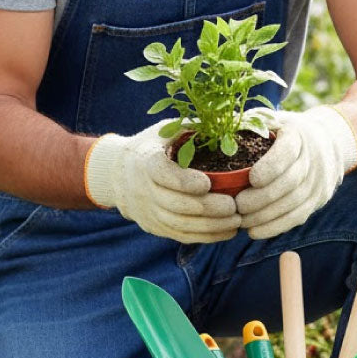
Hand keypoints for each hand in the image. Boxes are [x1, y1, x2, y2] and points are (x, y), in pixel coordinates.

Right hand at [85, 121, 240, 242]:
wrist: (119, 174)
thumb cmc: (154, 147)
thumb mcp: (167, 130)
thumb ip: (193, 128)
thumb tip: (230, 121)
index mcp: (145, 160)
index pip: (161, 174)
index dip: (183, 181)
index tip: (208, 183)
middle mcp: (143, 189)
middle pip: (174, 204)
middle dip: (207, 208)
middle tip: (234, 206)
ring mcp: (148, 211)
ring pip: (180, 224)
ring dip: (211, 226)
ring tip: (237, 220)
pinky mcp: (155, 227)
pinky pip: (182, 236)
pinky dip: (206, 236)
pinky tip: (228, 231)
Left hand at [236, 107, 356, 238]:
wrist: (327, 142)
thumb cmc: (284, 132)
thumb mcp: (270, 120)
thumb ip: (247, 124)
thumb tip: (214, 131)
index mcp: (298, 134)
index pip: (288, 151)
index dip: (271, 167)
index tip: (251, 179)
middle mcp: (313, 157)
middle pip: (290, 182)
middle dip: (262, 197)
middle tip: (237, 206)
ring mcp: (319, 181)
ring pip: (294, 203)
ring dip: (265, 216)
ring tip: (241, 221)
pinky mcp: (319, 199)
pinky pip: (298, 217)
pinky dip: (275, 227)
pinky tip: (255, 232)